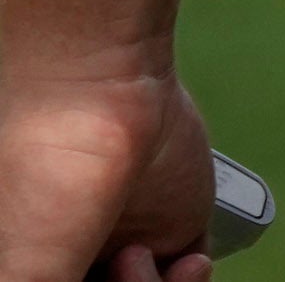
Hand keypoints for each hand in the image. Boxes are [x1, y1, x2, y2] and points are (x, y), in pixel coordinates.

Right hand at [0, 60, 218, 281]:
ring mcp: (119, 252)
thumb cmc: (41, 178)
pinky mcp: (172, 230)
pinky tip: (183, 263)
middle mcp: (71, 264)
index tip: (93, 277)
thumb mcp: (31, 271)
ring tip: (132, 259)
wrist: (98, 91)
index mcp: (31, 267)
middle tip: (119, 268)